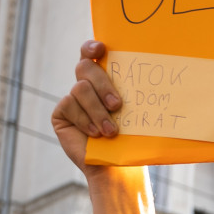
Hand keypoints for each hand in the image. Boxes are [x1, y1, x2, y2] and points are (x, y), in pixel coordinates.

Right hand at [50, 40, 121, 173]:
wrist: (117, 166)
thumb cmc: (129, 139)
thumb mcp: (134, 113)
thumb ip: (131, 93)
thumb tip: (152, 74)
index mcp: (104, 79)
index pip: (92, 53)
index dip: (92, 47)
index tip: (102, 49)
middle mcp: (85, 85)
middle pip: (85, 67)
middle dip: (102, 84)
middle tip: (117, 105)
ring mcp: (71, 99)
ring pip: (80, 88)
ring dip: (98, 111)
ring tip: (110, 131)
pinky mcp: (61, 114)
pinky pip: (70, 105)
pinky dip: (86, 120)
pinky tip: (95, 134)